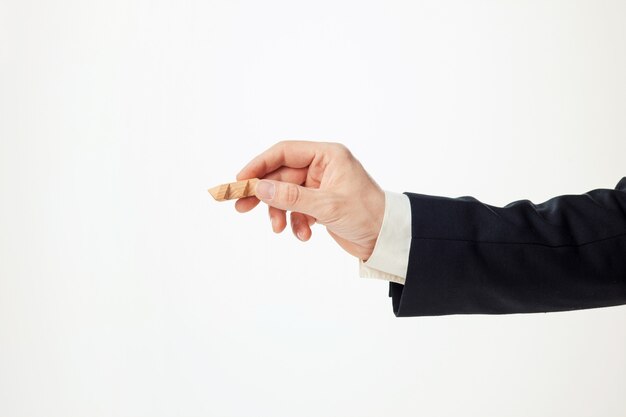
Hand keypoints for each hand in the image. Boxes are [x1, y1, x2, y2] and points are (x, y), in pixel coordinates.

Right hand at [235, 141, 384, 260]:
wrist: (387, 238)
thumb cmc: (367, 214)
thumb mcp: (327, 205)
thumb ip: (291, 196)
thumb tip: (259, 188)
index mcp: (327, 155)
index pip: (283, 152)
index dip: (259, 165)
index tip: (240, 181)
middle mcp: (322, 166)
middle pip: (280, 174)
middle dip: (265, 194)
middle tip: (241, 207)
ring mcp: (320, 185)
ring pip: (286, 194)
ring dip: (281, 213)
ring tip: (281, 229)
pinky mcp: (320, 203)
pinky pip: (297, 208)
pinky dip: (296, 222)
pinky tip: (304, 234)